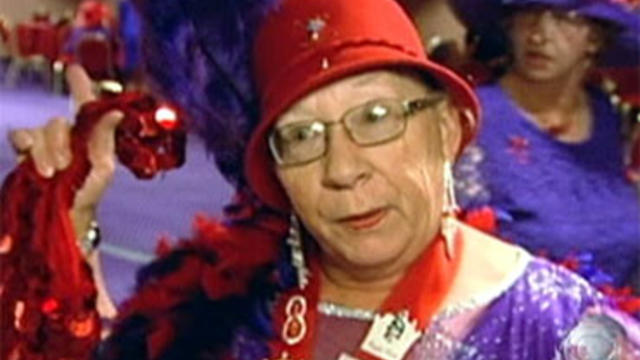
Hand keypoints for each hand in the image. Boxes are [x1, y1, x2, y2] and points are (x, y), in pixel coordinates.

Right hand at [8, 65, 122, 236]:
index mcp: (89, 134)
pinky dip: (25, 145)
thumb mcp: (102, 166)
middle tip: (65, 166)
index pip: (86, 104)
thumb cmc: (88, 190)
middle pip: (57, 123)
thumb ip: (105, 138)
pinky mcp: (26, 150)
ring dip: (44, 153)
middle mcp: (67, 133)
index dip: (81, 85)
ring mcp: (45, 141)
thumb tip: (115, 111)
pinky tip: (31, 162)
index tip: (75, 68)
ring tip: (51, 174)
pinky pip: (20, 135)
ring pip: (39, 132)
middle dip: (60, 145)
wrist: (64, 214)